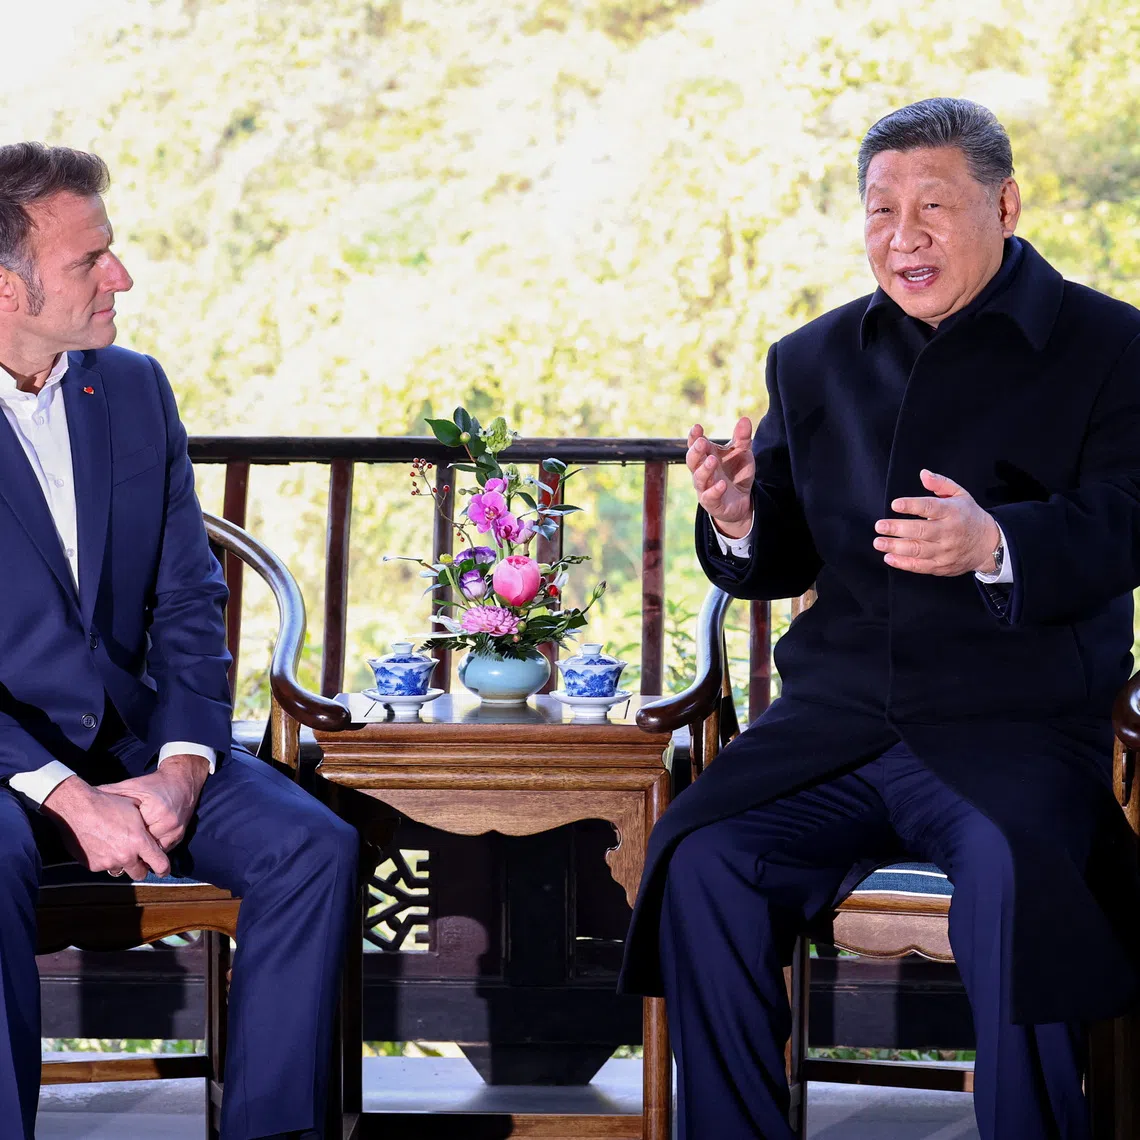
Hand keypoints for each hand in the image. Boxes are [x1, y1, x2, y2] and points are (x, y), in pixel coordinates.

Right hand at [42, 776, 170, 879]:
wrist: (77, 808)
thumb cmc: (107, 803)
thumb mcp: (135, 808)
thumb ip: (145, 824)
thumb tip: (153, 830)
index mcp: (139, 841)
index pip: (160, 864)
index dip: (164, 869)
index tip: (164, 870)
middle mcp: (125, 856)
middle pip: (140, 874)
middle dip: (141, 868)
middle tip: (139, 859)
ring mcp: (108, 862)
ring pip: (121, 870)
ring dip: (121, 862)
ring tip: (116, 846)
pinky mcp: (92, 865)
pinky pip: (104, 866)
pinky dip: (105, 859)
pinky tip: (101, 844)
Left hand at [102, 754, 209, 850]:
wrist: (183, 781)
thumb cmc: (154, 784)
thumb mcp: (131, 786)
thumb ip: (110, 792)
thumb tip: (86, 795)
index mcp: (156, 812)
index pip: (133, 835)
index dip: (117, 839)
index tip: (105, 842)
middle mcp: (169, 825)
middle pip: (144, 848)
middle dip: (129, 851)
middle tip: (113, 854)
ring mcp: (176, 832)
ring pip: (154, 853)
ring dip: (141, 854)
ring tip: (124, 854)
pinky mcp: (180, 836)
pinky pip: (162, 850)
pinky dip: (151, 851)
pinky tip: (140, 849)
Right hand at [687, 418, 754, 538]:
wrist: (742, 501)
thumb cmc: (736, 473)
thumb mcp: (742, 453)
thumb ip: (742, 438)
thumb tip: (745, 419)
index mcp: (706, 456)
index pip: (695, 445)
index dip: (694, 437)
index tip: (697, 427)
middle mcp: (702, 471)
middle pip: (692, 461)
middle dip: (695, 451)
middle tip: (701, 442)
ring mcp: (705, 487)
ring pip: (699, 478)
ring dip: (704, 469)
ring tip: (712, 460)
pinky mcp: (712, 502)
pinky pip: (710, 497)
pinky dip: (715, 490)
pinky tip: (722, 484)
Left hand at [874, 469, 999, 576]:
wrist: (988, 544)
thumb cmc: (968, 516)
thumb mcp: (960, 495)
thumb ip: (940, 483)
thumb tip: (923, 473)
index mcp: (953, 512)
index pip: (930, 508)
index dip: (912, 506)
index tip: (895, 504)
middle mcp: (949, 532)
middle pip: (921, 531)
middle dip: (897, 528)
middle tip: (879, 526)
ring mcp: (945, 551)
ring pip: (918, 550)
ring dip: (896, 547)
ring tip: (879, 542)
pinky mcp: (941, 566)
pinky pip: (920, 566)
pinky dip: (903, 563)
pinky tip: (889, 557)